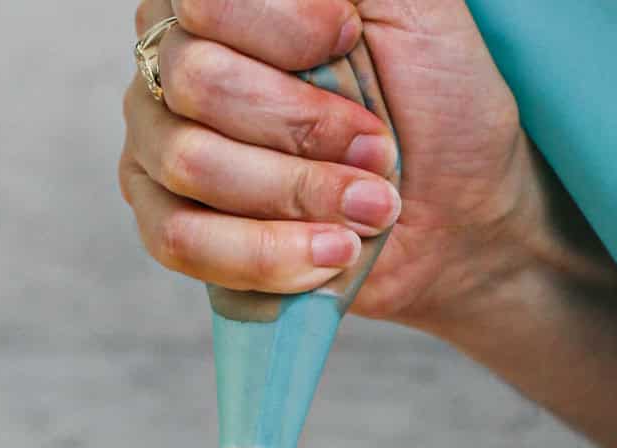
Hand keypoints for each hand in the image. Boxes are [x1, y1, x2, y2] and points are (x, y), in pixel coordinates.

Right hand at [120, 0, 588, 331]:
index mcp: (225, 1)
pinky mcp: (167, 227)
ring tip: (366, 208)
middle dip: (303, 125)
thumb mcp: (413, 7)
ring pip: (191, 163)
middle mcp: (176, 64)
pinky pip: (181, 241)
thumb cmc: (435, 105)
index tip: (350, 41)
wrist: (455, 213)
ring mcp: (161, 147)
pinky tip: (327, 253)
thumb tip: (320, 0)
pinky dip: (265, 253)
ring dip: (296, 193)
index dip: (283, 29)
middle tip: (373, 149)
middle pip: (198, 82)